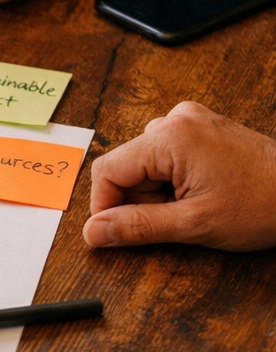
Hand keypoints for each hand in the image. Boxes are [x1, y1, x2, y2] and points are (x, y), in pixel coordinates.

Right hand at [83, 101, 275, 250]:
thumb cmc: (264, 204)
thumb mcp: (194, 224)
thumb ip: (136, 227)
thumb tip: (94, 232)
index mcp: (169, 137)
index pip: (107, 170)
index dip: (105, 206)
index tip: (116, 232)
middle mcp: (176, 119)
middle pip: (126, 165)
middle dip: (138, 199)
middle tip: (172, 221)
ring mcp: (191, 121)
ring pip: (145, 162)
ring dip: (156, 191)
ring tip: (191, 207)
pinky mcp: (202, 128)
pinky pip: (166, 154)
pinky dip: (172, 179)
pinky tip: (198, 193)